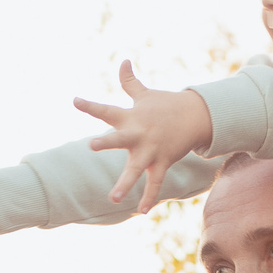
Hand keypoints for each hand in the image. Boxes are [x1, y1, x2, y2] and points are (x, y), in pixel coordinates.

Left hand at [75, 62, 214, 212]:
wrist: (197, 116)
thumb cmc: (165, 105)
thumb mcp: (145, 94)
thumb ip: (129, 82)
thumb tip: (123, 60)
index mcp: (130, 117)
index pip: (106, 110)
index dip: (89, 105)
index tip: (75, 100)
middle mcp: (138, 134)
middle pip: (119, 138)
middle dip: (106, 142)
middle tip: (92, 144)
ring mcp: (151, 150)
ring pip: (136, 169)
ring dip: (126, 183)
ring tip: (113, 198)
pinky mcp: (163, 162)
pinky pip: (155, 183)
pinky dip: (149, 198)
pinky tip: (141, 212)